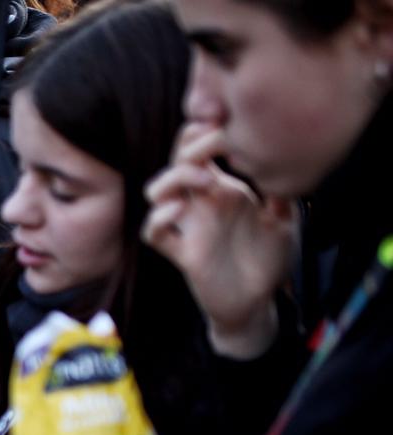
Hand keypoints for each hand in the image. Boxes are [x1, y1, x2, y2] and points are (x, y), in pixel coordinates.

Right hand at [143, 122, 296, 358]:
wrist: (258, 302)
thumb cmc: (268, 260)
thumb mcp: (286, 219)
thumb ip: (282, 192)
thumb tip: (286, 162)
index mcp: (226, 190)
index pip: (204, 150)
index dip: (208, 132)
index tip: (229, 125)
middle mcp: (203, 204)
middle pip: (179, 162)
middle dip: (189, 146)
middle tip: (214, 143)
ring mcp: (190, 227)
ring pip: (157, 193)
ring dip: (172, 178)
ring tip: (201, 177)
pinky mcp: (183, 254)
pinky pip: (154, 234)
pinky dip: (158, 220)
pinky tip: (179, 212)